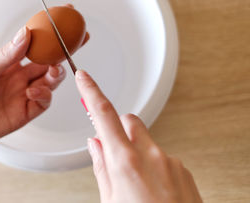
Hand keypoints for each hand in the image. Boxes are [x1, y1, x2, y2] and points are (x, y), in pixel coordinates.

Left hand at [0, 26, 65, 156]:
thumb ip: (6, 55)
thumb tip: (25, 33)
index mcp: (8, 63)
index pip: (36, 44)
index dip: (51, 33)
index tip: (65, 18)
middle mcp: (18, 78)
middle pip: (49, 62)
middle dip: (63, 51)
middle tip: (73, 42)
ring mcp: (22, 95)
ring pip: (50, 82)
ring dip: (56, 73)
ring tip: (53, 70)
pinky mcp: (23, 114)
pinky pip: (43, 102)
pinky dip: (44, 95)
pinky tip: (35, 92)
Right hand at [75, 70, 201, 202]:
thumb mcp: (110, 202)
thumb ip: (101, 168)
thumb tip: (94, 144)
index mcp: (125, 162)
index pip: (104, 115)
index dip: (91, 92)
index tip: (84, 77)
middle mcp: (151, 155)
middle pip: (129, 121)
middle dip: (117, 128)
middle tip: (111, 148)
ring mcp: (171, 162)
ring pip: (146, 140)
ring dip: (135, 150)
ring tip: (134, 181)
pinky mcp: (184, 170)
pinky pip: (162, 156)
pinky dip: (153, 164)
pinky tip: (152, 189)